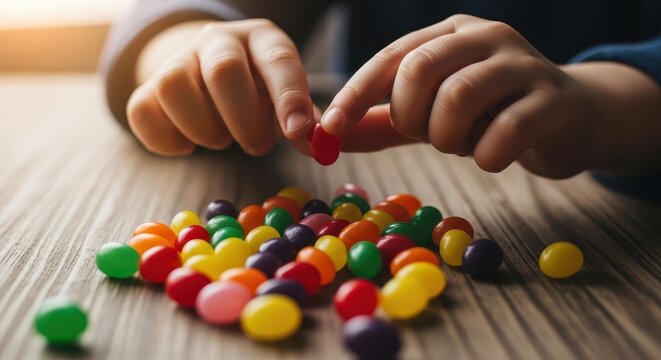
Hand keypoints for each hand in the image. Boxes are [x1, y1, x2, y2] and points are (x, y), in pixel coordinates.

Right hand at [126, 19, 313, 155]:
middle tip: (258, 146)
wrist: (211, 75)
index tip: (297, 132)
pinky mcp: (147, 88)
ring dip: (203, 128)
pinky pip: (141, 111)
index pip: (277, 59)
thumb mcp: (287, 100)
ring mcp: (177, 60)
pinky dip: (166, 140)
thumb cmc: (260, 93)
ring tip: (222, 139)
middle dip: (244, 120)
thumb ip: (303, 120)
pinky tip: (189, 146)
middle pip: (222, 71)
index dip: (289, 96)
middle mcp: (217, 41)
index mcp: (261, 39)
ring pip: (173, 85)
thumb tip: (316, 143)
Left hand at [323, 14, 604, 177]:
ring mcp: (523, 63)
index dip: (355, 94)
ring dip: (448, 137)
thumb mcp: (429, 115)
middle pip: (420, 69)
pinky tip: (493, 155)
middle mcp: (485, 36)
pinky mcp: (553, 99)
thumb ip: (380, 123)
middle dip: (409, 115)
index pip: (391, 57)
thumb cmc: (490, 114)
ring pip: (459, 96)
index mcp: (450, 33)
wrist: (571, 118)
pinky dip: (486, 155)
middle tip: (425, 135)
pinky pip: (505, 132)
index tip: (328, 129)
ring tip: (464, 143)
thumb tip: (322, 135)